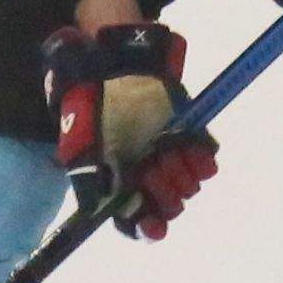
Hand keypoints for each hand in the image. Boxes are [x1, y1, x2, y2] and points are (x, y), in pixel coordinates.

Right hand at [41, 20, 207, 236]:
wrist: (114, 55)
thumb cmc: (90, 93)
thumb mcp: (78, 134)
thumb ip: (87, 174)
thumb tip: (97, 207)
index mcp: (115, 176)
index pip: (132, 217)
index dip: (144, 226)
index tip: (155, 227)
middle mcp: (142, 170)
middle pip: (162, 204)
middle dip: (163, 194)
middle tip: (154, 171)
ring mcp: (165, 152)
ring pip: (186, 185)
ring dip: (182, 177)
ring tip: (168, 155)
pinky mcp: (185, 132)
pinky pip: (204, 159)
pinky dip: (203, 160)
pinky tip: (197, 155)